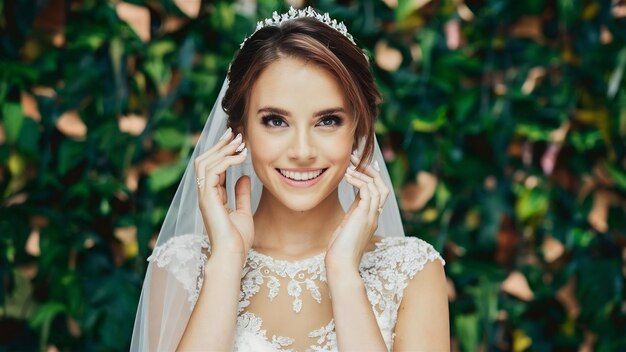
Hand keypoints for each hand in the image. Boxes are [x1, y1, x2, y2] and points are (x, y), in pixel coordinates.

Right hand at [194, 128, 253, 262]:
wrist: (232, 255)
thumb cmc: (237, 239)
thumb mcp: (243, 212)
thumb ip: (241, 194)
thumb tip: (243, 177)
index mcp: (212, 196)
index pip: (212, 166)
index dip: (223, 151)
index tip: (236, 140)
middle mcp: (205, 193)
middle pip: (204, 160)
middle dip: (219, 144)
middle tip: (235, 133)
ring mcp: (204, 196)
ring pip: (205, 162)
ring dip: (223, 149)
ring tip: (240, 141)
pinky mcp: (207, 198)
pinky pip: (212, 171)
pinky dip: (226, 161)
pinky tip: (241, 157)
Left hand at [325, 152, 388, 270]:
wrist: (341, 264)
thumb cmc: (339, 250)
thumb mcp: (346, 228)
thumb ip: (351, 216)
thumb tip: (348, 209)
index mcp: (370, 217)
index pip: (376, 192)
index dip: (370, 176)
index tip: (360, 163)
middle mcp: (374, 215)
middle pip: (382, 186)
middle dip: (370, 170)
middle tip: (355, 158)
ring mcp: (371, 216)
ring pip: (378, 186)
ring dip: (364, 172)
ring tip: (350, 164)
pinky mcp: (364, 215)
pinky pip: (367, 190)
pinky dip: (359, 180)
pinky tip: (347, 176)